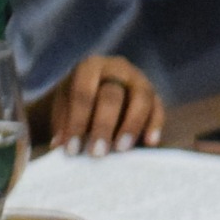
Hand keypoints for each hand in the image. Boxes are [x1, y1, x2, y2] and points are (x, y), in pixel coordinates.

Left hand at [34, 54, 163, 154]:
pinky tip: (150, 143)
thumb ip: (63, 125)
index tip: (71, 149)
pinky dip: (155, 125)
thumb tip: (61, 145)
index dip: (77, 122)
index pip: (83, 92)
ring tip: (120, 150)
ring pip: (141, 98)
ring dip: (131, 126)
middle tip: (96, 153)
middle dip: (103, 126)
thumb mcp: (64, 108)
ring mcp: (138, 79)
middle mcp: (116, 68)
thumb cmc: (76, 104)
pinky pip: (158, 108)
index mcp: (89, 67)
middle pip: (112, 95)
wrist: (95, 93)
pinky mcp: (154, 94)